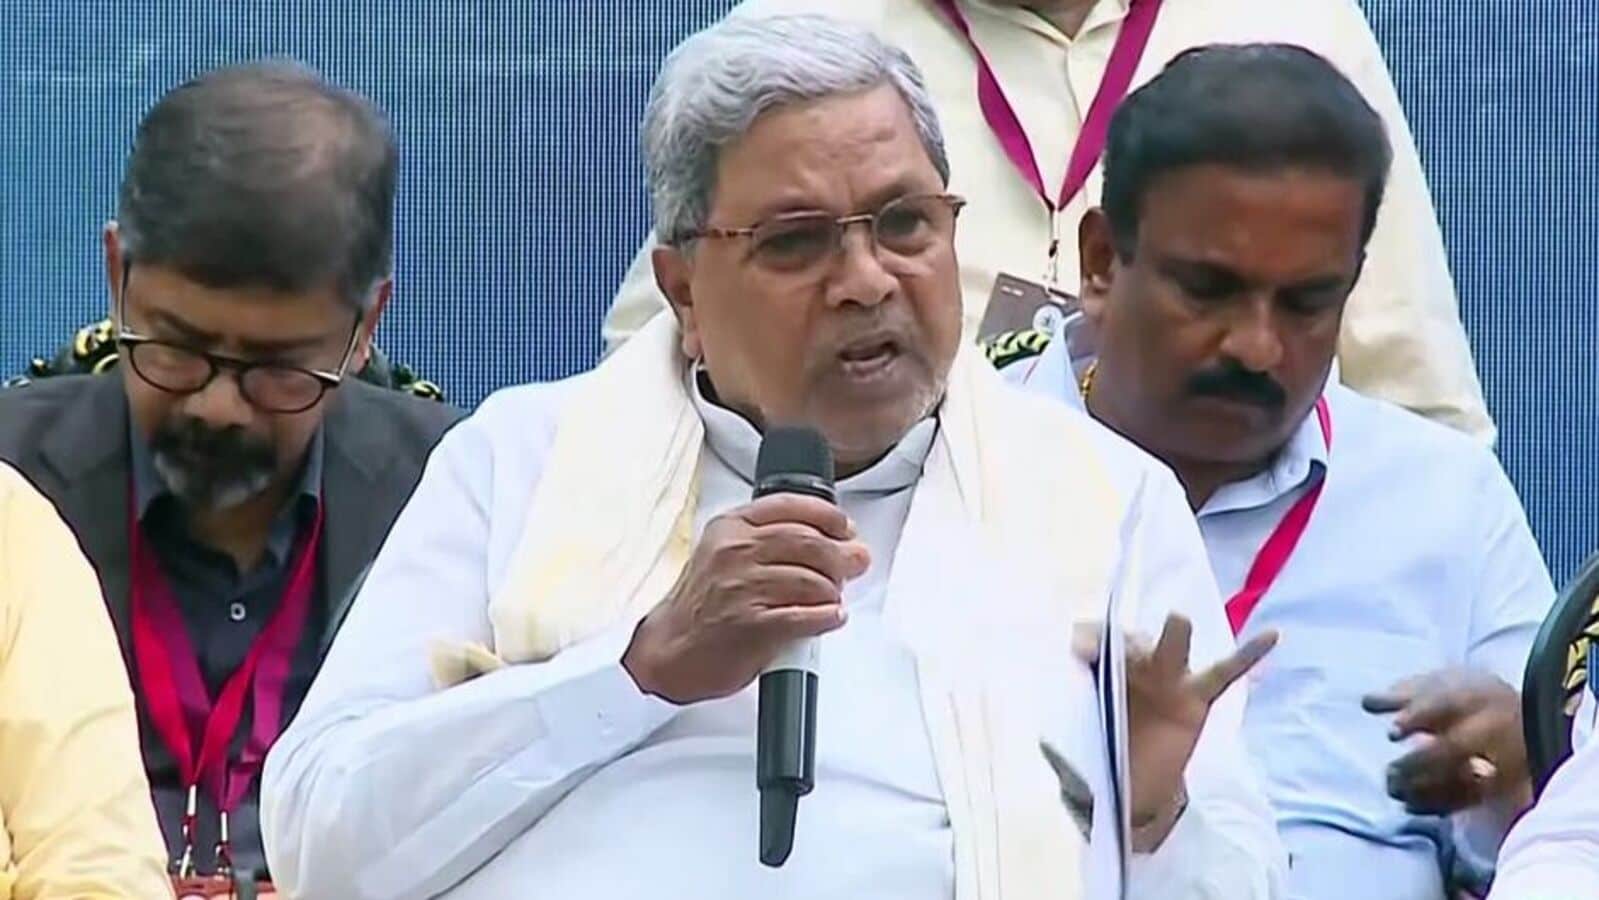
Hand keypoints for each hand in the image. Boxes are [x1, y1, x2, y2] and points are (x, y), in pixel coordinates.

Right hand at [622, 493, 869, 703]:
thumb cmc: (700, 606)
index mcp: (730, 528)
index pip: (790, 507)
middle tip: (857, 562)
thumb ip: (765, 540)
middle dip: (842, 554)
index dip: (828, 516)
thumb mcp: (722, 554)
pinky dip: (826, 617)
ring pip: (811, 580)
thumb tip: (826, 540)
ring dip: (833, 591)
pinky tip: (831, 617)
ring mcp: (742, 588)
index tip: (846, 527)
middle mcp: (735, 552)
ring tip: (835, 597)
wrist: (669, 650)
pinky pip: (804, 616)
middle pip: (808, 542)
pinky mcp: (752, 625)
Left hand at [1076, 615, 1276, 838]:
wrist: (1130, 791)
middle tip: (1123, 654)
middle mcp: (1132, 666)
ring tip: (1178, 623)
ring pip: (1174, 645)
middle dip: (1128, 640)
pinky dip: (1249, 654)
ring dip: (1173, 634)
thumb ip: (1061, 746)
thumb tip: (1047, 743)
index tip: (1082, 653)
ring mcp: (1167, 679)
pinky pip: (1224, 672)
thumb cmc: (1096, 759)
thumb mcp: (1071, 752)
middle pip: (1132, 638)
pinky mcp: (1196, 699)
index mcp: (1098, 672)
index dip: (1087, 640)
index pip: (1092, 638)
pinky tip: (1271, 635)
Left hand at [1362, 668, 1530, 815]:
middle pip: (1454, 747)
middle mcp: (1490, 725)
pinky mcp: (1502, 782)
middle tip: (1391, 771)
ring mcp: (1500, 757)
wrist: (1529, 718)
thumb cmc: (1472, 699)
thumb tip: (1366, 702)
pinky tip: (1410, 804)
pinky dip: (1438, 804)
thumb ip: (1403, 694)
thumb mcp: (1442, 686)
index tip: (1391, 734)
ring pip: (1462, 776)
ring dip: (1423, 786)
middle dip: (1418, 762)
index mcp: (1474, 695)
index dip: (1415, 718)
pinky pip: (1470, 797)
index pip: (1445, 704)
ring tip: (1394, 787)